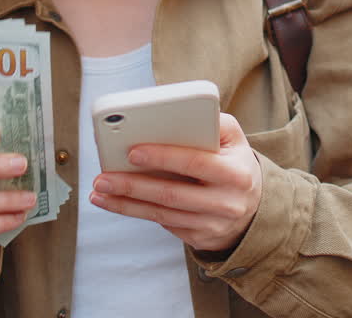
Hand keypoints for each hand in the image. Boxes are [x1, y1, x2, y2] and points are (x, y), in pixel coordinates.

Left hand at [90, 113, 262, 252]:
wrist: (252, 207)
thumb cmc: (234, 164)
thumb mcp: (235, 139)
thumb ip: (213, 121)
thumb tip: (177, 113)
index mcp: (236, 172)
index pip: (196, 162)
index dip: (164, 156)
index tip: (132, 151)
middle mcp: (226, 202)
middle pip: (172, 194)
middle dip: (133, 185)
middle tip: (102, 177)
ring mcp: (212, 224)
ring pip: (162, 213)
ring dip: (126, 203)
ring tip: (99, 190)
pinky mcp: (199, 237)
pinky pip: (163, 224)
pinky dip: (135, 212)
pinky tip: (114, 202)